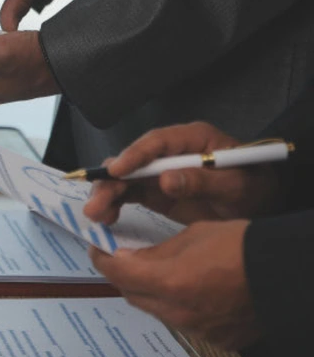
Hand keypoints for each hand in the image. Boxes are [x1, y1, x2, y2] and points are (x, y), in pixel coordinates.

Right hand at [83, 122, 282, 225]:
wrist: (261, 204)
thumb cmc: (254, 187)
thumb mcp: (236, 186)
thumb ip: (203, 182)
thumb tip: (165, 180)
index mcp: (193, 139)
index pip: (158, 142)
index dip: (134, 155)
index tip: (116, 171)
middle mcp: (170, 151)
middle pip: (133, 161)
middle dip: (111, 181)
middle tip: (96, 204)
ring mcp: (160, 170)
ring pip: (125, 178)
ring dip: (107, 194)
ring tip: (95, 215)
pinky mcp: (155, 190)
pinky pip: (129, 193)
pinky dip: (114, 204)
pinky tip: (106, 217)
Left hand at [90, 220, 258, 350]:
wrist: (288, 272)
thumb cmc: (244, 246)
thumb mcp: (193, 235)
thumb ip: (156, 252)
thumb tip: (131, 258)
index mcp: (169, 282)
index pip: (118, 274)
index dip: (102, 261)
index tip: (99, 251)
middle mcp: (179, 312)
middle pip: (133, 296)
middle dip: (126, 277)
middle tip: (126, 260)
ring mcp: (198, 330)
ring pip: (158, 312)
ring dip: (153, 294)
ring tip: (164, 274)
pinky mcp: (216, 339)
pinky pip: (185, 324)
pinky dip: (181, 307)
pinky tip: (194, 292)